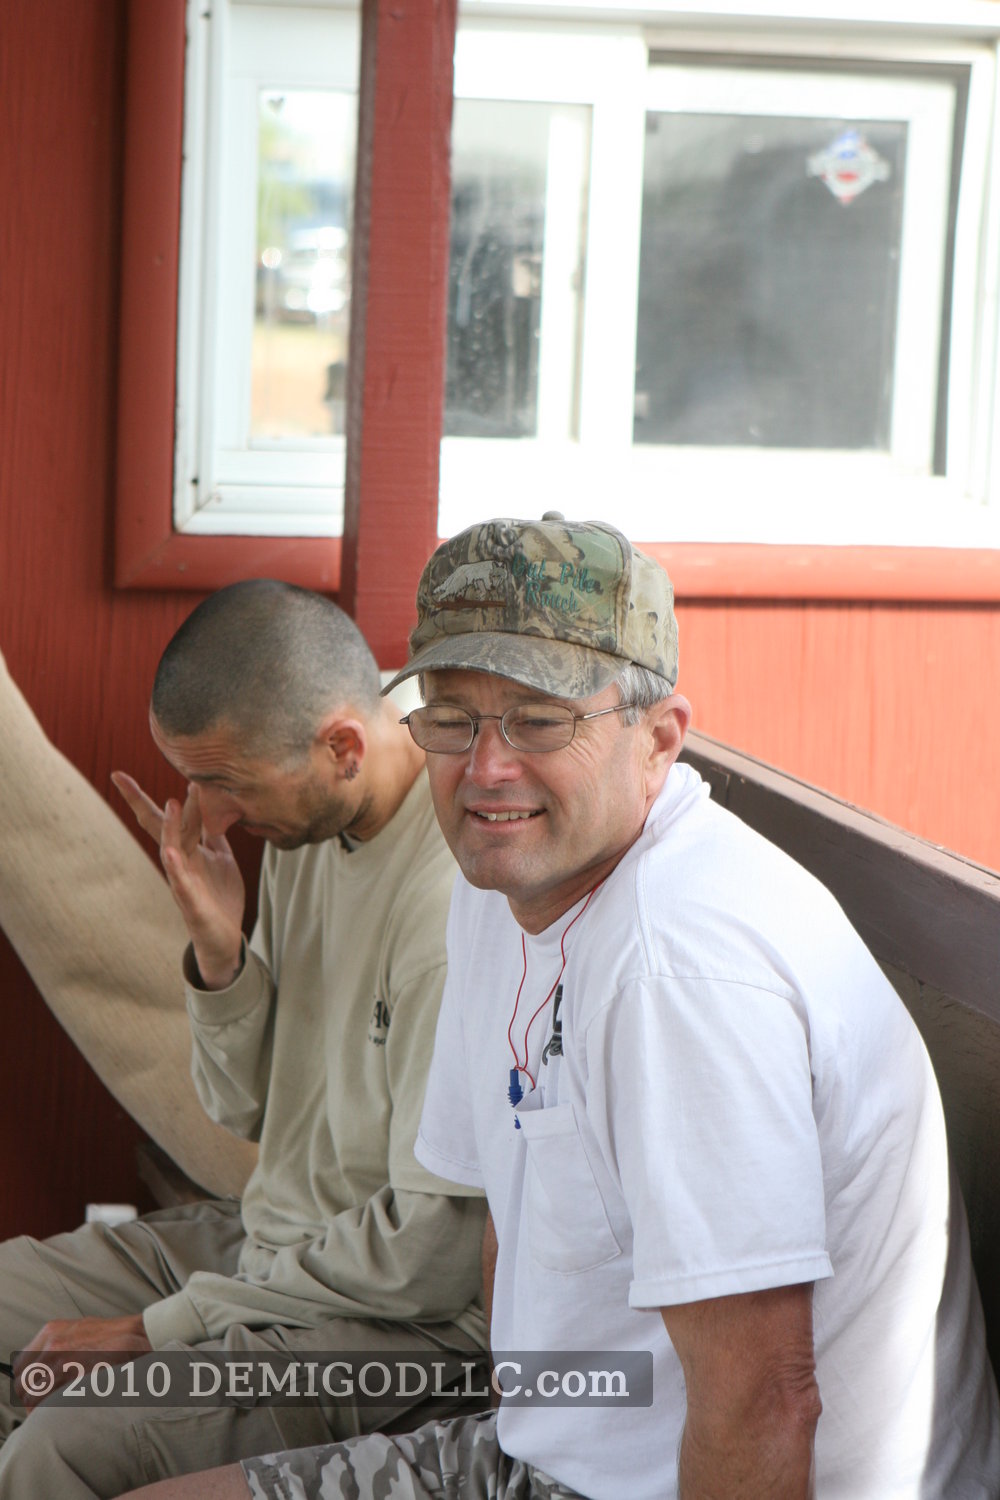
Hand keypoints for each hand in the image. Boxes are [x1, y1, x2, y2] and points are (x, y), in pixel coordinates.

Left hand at [14, 1314, 151, 1411]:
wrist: (139, 1336)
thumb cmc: (114, 1339)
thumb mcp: (80, 1333)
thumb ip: (56, 1349)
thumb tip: (40, 1375)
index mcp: (51, 1331)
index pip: (19, 1366)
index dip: (25, 1383)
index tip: (34, 1393)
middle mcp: (50, 1342)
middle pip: (21, 1383)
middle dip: (31, 1399)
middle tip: (44, 1407)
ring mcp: (59, 1357)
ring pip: (31, 1395)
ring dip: (40, 1407)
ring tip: (56, 1410)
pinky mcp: (71, 1372)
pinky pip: (46, 1401)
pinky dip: (51, 1409)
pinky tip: (64, 1408)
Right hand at [112, 773, 245, 988]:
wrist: (225, 935)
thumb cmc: (219, 896)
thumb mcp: (220, 858)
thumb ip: (213, 834)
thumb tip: (212, 805)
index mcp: (186, 849)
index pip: (164, 817)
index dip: (144, 796)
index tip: (119, 774)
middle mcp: (179, 861)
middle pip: (159, 827)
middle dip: (139, 803)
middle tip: (121, 778)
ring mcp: (182, 880)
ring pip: (172, 850)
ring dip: (171, 827)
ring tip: (171, 803)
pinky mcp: (191, 902)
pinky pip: (181, 883)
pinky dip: (176, 868)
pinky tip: (171, 853)